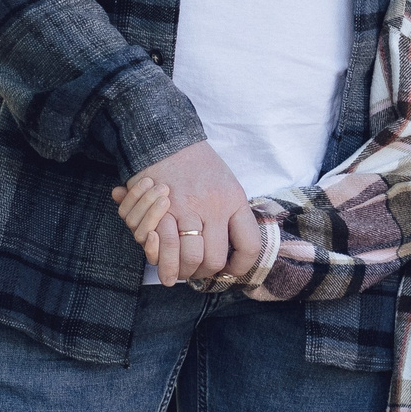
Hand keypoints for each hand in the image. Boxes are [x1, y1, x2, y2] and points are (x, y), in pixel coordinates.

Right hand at [108, 140, 247, 286]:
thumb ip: (231, 215)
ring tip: (180, 270)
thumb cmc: (199, 164)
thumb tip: (234, 252)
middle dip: (205, 272)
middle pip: (214, 259)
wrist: (167, 139)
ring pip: (190, 258)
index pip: (249, 246)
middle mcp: (214, 207)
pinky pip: (163, 247)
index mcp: (234, 200)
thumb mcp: (227, 184)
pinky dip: (163, 262)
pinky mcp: (161, 210)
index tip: (230, 270)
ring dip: (183, 270)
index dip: (240, 266)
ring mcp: (187, 209)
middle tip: (197, 270)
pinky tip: (164, 267)